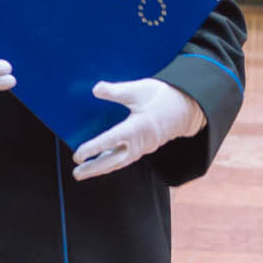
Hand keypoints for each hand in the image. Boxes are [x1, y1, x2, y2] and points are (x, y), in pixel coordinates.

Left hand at [72, 78, 205, 180]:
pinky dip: (110, 163)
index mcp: (139, 126)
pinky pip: (124, 159)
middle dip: (94, 168)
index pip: (112, 140)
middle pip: (114, 160)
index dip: (94, 147)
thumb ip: (116, 91)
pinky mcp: (144, 148)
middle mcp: (141, 141)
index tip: (78, 154)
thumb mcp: (139, 89)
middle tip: (76, 172)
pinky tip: (98, 163)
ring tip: (82, 173)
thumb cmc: (162, 97)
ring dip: (100, 168)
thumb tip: (96, 89)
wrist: (186, 108)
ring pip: (119, 162)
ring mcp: (143, 147)